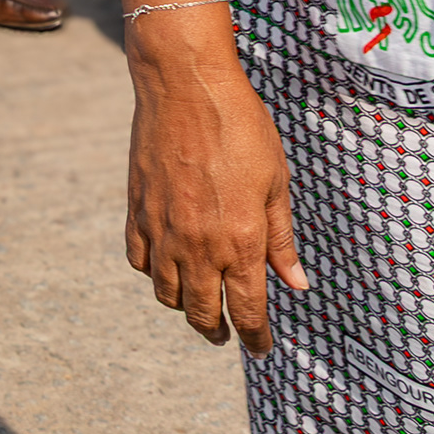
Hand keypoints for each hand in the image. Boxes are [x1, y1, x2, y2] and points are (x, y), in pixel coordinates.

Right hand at [126, 26, 309, 351]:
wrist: (185, 85)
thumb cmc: (240, 127)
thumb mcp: (276, 181)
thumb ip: (282, 238)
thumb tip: (296, 282)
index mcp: (241, 241)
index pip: (248, 310)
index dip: (255, 337)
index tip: (261, 348)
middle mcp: (199, 245)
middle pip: (203, 313)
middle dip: (218, 331)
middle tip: (228, 334)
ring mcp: (163, 230)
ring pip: (167, 293)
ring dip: (185, 307)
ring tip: (199, 303)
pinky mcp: (138, 210)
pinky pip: (140, 260)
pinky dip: (153, 273)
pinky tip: (167, 265)